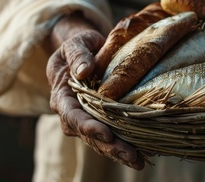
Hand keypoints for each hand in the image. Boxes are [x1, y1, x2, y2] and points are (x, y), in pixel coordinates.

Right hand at [45, 13, 144, 169]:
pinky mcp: (102, 119)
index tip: (106, 133)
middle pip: (88, 135)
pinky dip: (125, 145)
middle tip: (130, 156)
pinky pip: (111, 136)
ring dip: (118, 152)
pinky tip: (142, 153)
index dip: (88, 126)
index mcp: (62, 96)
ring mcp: (88, 118)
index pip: (72, 116)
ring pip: (100, 141)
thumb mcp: (75, 43)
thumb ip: (77, 54)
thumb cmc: (80, 45)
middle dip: (109, 147)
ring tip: (138, 161)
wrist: (85, 50)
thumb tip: (83, 71)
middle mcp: (73, 112)